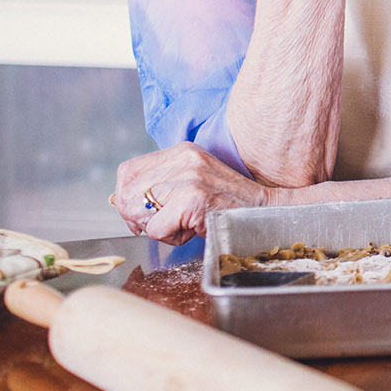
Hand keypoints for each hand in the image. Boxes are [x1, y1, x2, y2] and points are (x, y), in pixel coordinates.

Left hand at [113, 142, 278, 246]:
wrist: (264, 213)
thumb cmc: (229, 204)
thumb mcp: (195, 181)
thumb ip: (164, 183)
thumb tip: (125, 203)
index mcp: (182, 151)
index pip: (128, 171)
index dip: (126, 196)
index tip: (141, 213)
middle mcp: (183, 160)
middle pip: (126, 193)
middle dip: (136, 217)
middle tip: (160, 225)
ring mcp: (188, 178)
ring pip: (139, 213)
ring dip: (157, 228)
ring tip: (184, 225)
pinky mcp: (192, 199)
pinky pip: (156, 229)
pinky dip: (171, 238)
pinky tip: (193, 230)